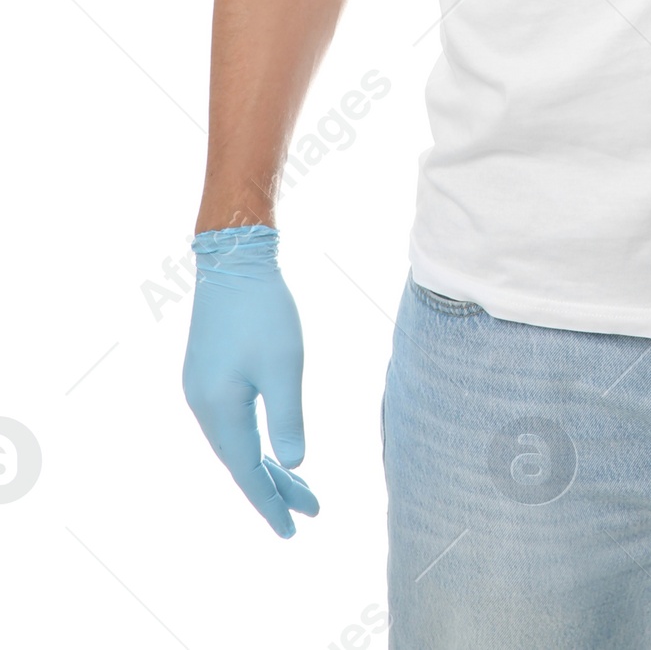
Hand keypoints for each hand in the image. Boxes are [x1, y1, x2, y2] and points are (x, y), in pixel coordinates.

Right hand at [181, 226, 318, 537]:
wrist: (233, 260)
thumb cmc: (262, 310)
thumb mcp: (284, 365)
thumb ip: (288, 417)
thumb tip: (295, 464)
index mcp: (220, 410)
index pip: (248, 472)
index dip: (271, 502)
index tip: (295, 528)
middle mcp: (203, 407)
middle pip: (241, 462)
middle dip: (275, 488)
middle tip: (311, 510)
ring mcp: (202, 390)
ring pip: (237, 443)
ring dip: (266, 465)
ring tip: (300, 485)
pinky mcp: (207, 374)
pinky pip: (232, 423)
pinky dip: (255, 441)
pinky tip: (273, 446)